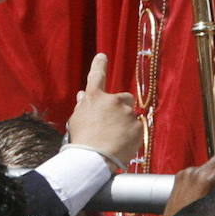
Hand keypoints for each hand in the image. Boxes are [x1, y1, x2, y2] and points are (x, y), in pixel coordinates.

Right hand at [66, 53, 140, 168]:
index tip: (102, 56)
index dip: (99, 65)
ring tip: (115, 138)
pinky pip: (137, 128)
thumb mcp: (77, 119)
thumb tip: (83, 95)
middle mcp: (112, 101)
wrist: (94, 159)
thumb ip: (83, 105)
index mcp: (94, 97)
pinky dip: (131, 134)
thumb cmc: (82, 139)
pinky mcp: (137, 127)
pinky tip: (122, 144)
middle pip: (124, 97)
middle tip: (114, 121)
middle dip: (121, 106)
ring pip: (131, 114)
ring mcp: (127, 113)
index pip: (97, 75)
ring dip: (126, 122)